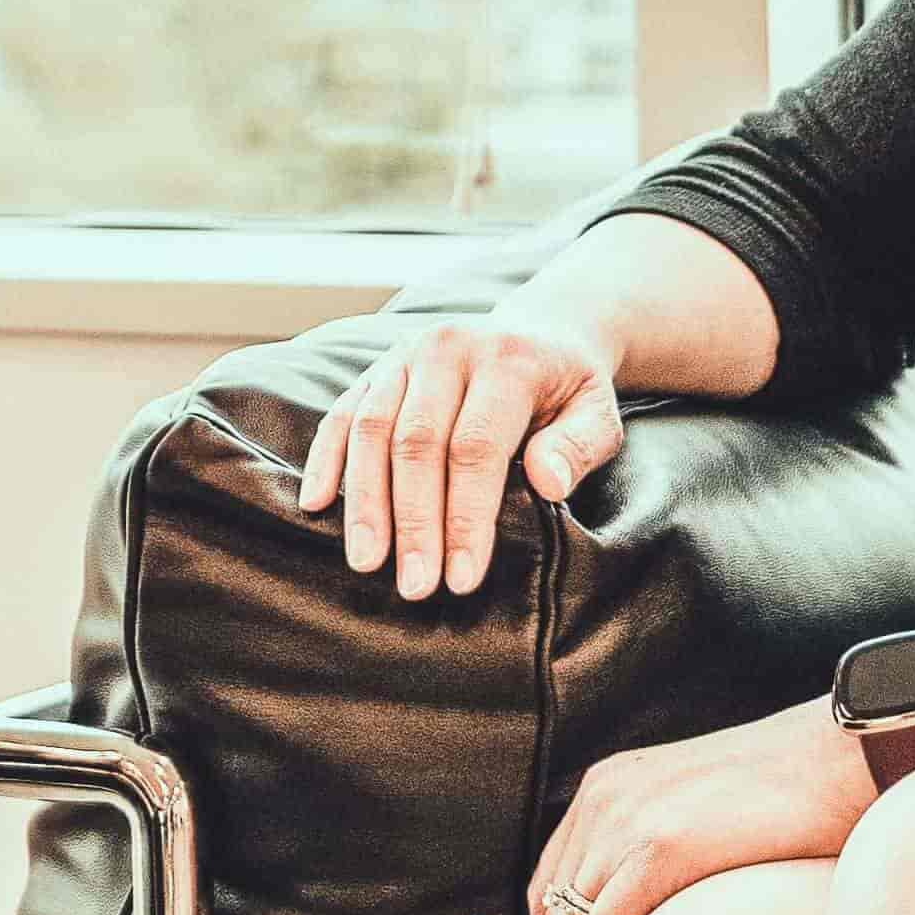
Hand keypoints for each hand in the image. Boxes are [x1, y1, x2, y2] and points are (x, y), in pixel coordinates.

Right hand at [288, 314, 625, 600]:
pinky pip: (342, 412)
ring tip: (366, 561)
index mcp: (507, 360)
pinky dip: (325, 459)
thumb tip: (547, 483)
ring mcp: (405, 355)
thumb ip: (579, 446)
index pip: (477, 446)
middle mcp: (448, 349)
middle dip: (413, 521)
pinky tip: (315, 504)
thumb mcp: (598, 411)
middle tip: (414, 585)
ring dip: (364, 501)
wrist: (541, 329)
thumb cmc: (570, 388)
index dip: (466, 516)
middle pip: (417, 442)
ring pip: (371, 428)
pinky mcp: (378, 368)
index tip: (462, 578)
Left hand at [526, 698, 878, 914]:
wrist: (835, 759)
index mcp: (608, 784)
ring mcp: (626, 819)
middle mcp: (603, 798)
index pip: (550, 873)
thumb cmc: (787, 792)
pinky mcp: (658, 847)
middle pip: (549, 901)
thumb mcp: (697, 806)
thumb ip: (661, 841)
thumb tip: (651, 906)